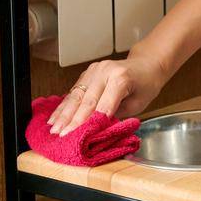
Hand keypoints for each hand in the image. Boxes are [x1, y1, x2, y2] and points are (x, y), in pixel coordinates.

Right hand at [46, 51, 169, 135]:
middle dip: (72, 120)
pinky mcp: (88, 72)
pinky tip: (55, 116)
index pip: (102, 105)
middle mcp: (105, 71)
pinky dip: (64, 105)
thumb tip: (97, 130)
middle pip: (86, 100)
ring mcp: (94, 69)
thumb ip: (117, 115)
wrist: (146, 64)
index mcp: (120, 78)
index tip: (77, 136)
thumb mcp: (138, 105)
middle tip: (61, 135)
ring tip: (53, 128)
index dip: (89, 122)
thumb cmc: (146, 85)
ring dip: (63, 113)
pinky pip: (74, 90)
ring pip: (76, 95)